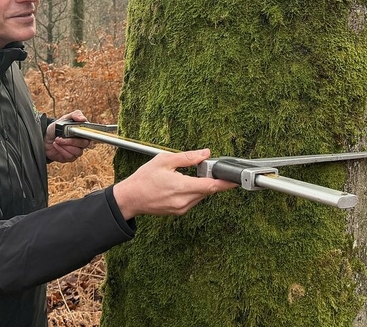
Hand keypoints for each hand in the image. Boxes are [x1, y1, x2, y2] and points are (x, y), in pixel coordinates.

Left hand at [44, 109, 92, 162]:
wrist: (45, 138)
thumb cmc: (56, 129)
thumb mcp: (64, 118)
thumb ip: (75, 115)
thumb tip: (83, 119)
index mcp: (83, 132)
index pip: (91, 134)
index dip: (85, 134)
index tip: (76, 132)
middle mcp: (82, 142)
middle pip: (84, 144)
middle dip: (71, 141)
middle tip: (60, 137)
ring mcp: (77, 150)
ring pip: (77, 151)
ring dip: (65, 146)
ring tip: (57, 140)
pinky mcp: (70, 157)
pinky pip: (70, 156)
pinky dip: (61, 150)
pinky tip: (56, 146)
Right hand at [112, 149, 236, 218]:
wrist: (130, 199)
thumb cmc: (144, 179)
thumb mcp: (165, 160)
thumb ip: (188, 157)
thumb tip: (205, 154)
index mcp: (181, 187)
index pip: (211, 186)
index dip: (225, 183)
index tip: (236, 180)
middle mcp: (184, 201)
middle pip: (208, 191)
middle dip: (211, 180)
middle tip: (205, 169)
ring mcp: (181, 209)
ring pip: (201, 196)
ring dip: (201, 186)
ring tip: (187, 177)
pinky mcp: (178, 212)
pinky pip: (193, 201)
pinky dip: (193, 192)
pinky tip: (182, 185)